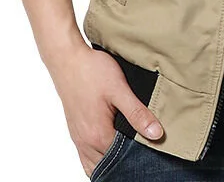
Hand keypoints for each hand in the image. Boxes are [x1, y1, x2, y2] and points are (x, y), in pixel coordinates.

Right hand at [46, 40, 163, 176]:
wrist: (67, 59)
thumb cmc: (91, 71)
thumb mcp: (119, 89)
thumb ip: (137, 113)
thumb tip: (156, 134)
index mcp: (98, 136)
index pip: (124, 160)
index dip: (140, 154)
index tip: (153, 144)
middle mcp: (85, 142)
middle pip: (109, 164)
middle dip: (126, 161)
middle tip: (143, 146)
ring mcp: (78, 138)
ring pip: (96, 163)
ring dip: (111, 160)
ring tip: (129, 148)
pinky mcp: (75, 130)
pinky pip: (87, 155)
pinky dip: (99, 157)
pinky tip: (110, 146)